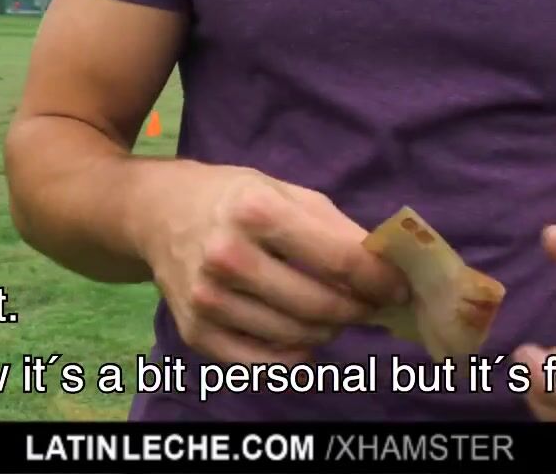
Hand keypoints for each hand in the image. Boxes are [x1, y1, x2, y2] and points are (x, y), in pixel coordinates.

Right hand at [138, 165, 408, 364]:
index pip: (339, 261)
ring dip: (330, 331)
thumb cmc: (232, 198)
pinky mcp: (196, 333)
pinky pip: (264, 363)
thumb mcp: (285, 192)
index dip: (381, 280)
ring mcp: (209, 300)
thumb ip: (337, 229)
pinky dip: (296, 356)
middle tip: (370, 303)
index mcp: (256, 211)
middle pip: (322, 306)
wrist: (155, 213)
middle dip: (359, 309)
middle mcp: (228, 258)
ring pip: (298, 339)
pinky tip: (303, 336)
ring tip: (334, 312)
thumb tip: (387, 270)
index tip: (400, 288)